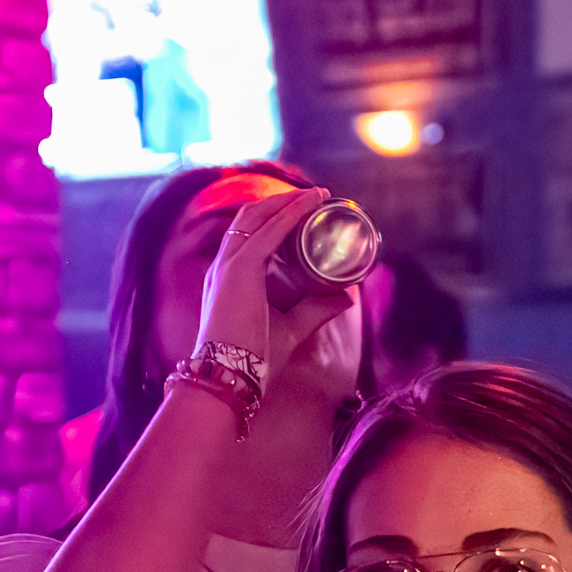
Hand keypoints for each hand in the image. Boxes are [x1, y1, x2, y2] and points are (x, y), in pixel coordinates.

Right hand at [194, 185, 360, 403]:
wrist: (229, 376)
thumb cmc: (254, 360)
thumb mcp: (292, 328)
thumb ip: (316, 310)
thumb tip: (347, 297)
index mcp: (228, 278)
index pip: (248, 235)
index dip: (274, 218)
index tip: (303, 212)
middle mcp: (224, 265)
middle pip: (250, 217)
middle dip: (282, 202)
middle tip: (315, 198)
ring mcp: (229, 264)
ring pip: (257, 216)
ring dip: (288, 201)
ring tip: (317, 195)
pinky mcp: (241, 269)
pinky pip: (270, 231)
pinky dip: (291, 213)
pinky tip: (311, 203)